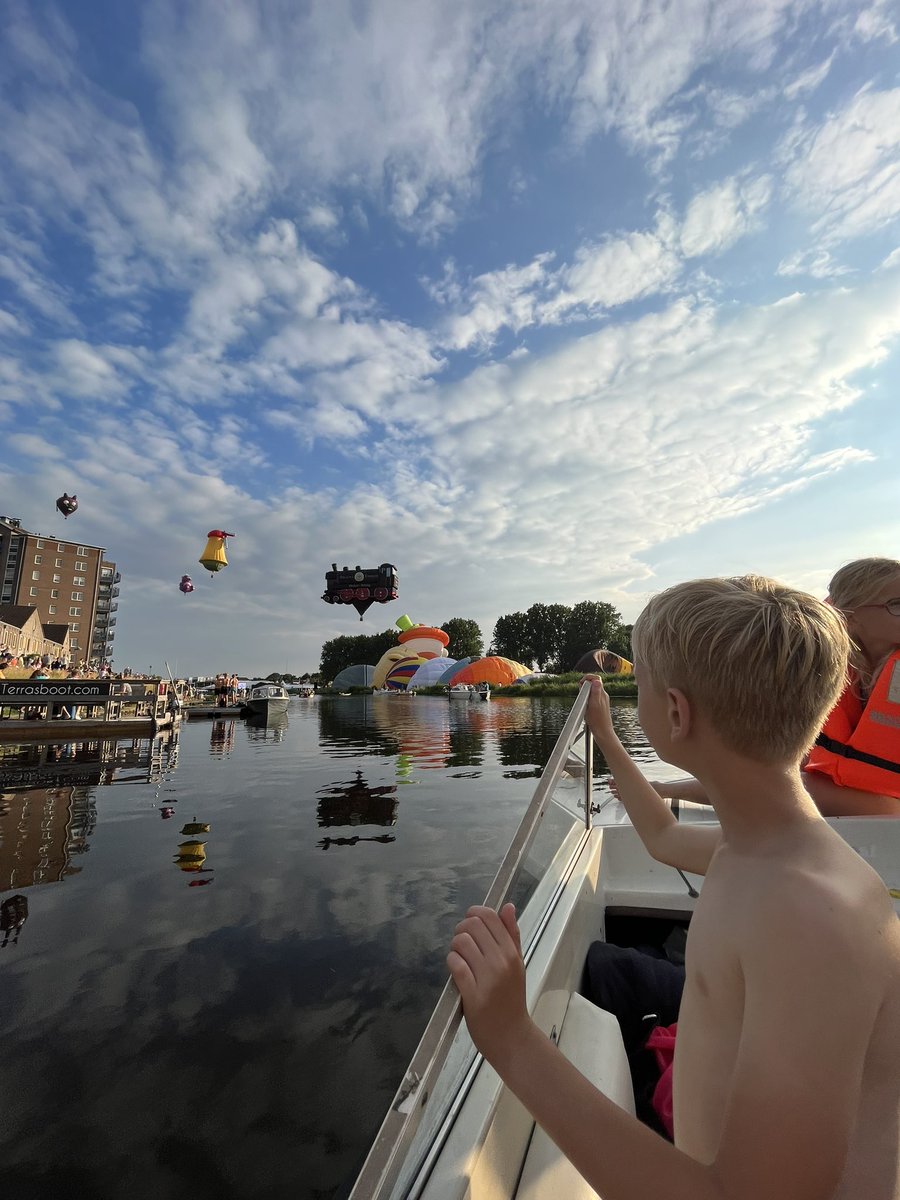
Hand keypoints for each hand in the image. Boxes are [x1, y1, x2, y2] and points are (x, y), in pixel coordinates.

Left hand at [447, 903, 531, 1068]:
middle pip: (472, 925)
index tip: (471, 927)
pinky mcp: (473, 994)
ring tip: (460, 960)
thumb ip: (512, 935)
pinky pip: (456, 965)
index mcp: (512, 952)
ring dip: (455, 948)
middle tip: (462, 945)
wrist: (511, 1037)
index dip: (474, 914)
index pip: (490, 916)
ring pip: (461, 943)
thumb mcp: (517, 964)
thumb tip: (508, 906)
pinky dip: (452, 963)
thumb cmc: (512, 999)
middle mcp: (502, 961)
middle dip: (461, 930)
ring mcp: (488, 978)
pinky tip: (456, 971)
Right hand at [585, 675, 615, 749]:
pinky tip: (584, 706)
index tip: (581, 683)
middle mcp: (602, 696)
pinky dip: (586, 699)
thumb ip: (595, 692)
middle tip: (579, 691)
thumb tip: (597, 681)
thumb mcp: (594, 705)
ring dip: (585, 692)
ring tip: (581, 699)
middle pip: (593, 683)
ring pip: (592, 691)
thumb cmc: (597, 721)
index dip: (587, 677)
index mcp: (601, 694)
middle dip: (585, 685)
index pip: (596, 678)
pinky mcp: (599, 706)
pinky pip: (592, 697)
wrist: (602, 732)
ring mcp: (601, 701)